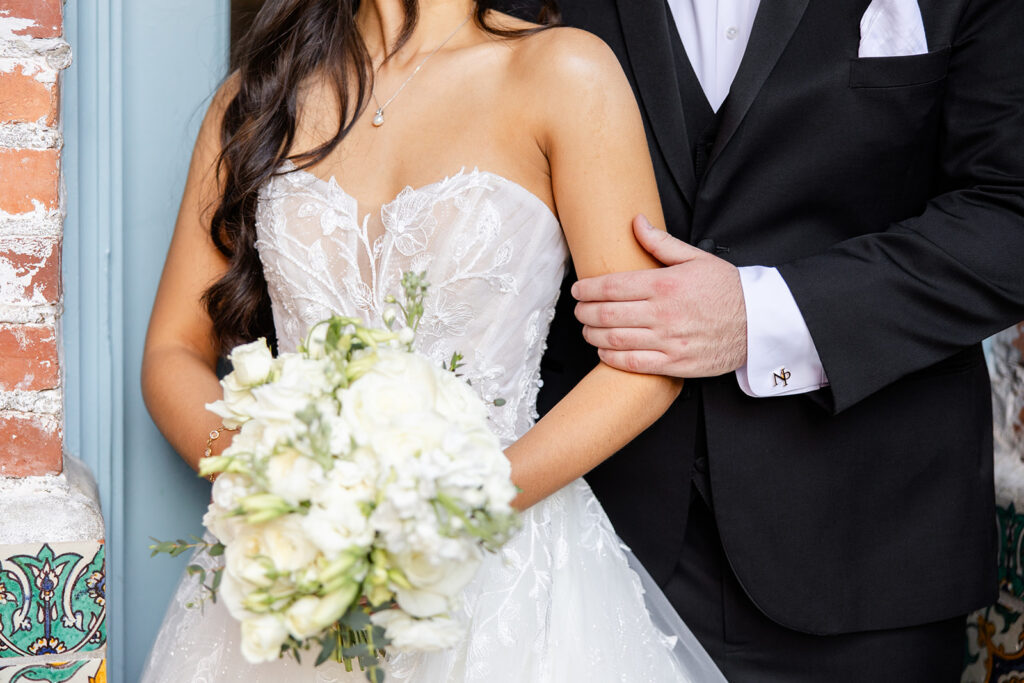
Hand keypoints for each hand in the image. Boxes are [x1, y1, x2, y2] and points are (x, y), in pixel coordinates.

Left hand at [571, 215, 747, 377]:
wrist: (760, 322)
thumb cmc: (729, 289)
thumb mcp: (696, 258)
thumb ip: (660, 242)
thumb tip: (636, 222)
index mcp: (665, 285)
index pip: (611, 286)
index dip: (587, 289)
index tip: (577, 290)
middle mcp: (663, 314)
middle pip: (607, 314)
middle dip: (584, 313)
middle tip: (578, 310)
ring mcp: (668, 341)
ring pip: (615, 340)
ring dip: (593, 336)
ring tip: (587, 330)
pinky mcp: (675, 363)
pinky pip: (634, 364)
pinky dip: (612, 359)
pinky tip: (604, 352)